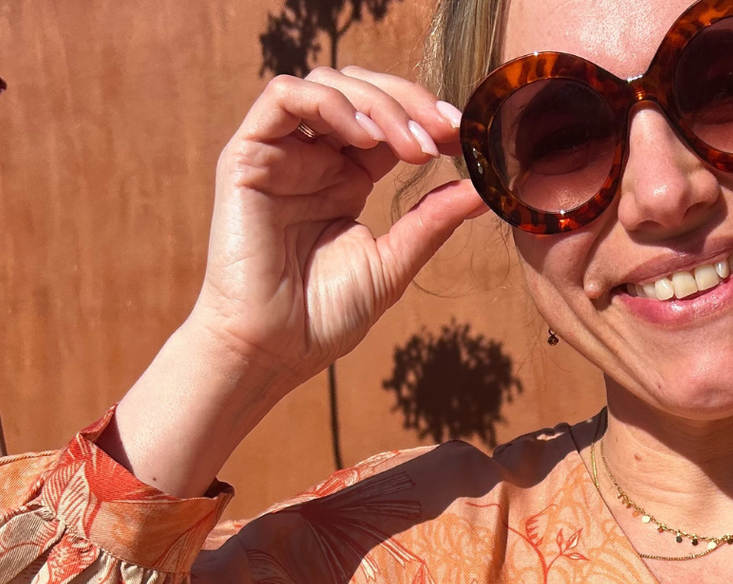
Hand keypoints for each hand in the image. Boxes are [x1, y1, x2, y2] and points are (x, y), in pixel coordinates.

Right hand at [105, 69, 484, 497]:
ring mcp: (280, 153)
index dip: (425, 117)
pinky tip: (364, 135)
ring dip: (377, 103)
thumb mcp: (391, 265)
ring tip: (411, 147)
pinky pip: (282, 95)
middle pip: (361, 90)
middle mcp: (313, 157)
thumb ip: (431, 222)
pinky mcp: (247, 155)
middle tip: (443, 134)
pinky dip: (329, 103)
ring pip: (327, 83)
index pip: (387, 121)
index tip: (464, 136)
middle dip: (408, 102)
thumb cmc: (321, 319)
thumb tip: (484, 190)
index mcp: (345, 178)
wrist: (270, 351)